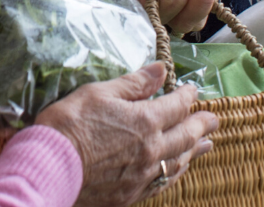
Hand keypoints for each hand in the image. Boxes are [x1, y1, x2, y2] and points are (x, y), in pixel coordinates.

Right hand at [36, 62, 217, 206]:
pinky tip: (178, 170)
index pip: (176, 106)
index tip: (193, 90)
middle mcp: (152, 150)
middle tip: (214, 119)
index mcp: (145, 121)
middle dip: (201, 124)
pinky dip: (176, 172)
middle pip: (185, 135)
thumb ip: (133, 83)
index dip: (187, 96)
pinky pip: (163, 183)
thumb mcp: (99, 93)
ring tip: (207, 144)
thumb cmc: (70, 124)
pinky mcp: (131, 195)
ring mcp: (143, 176)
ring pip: (179, 161)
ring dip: (195, 150)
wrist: (50, 168)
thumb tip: (160, 70)